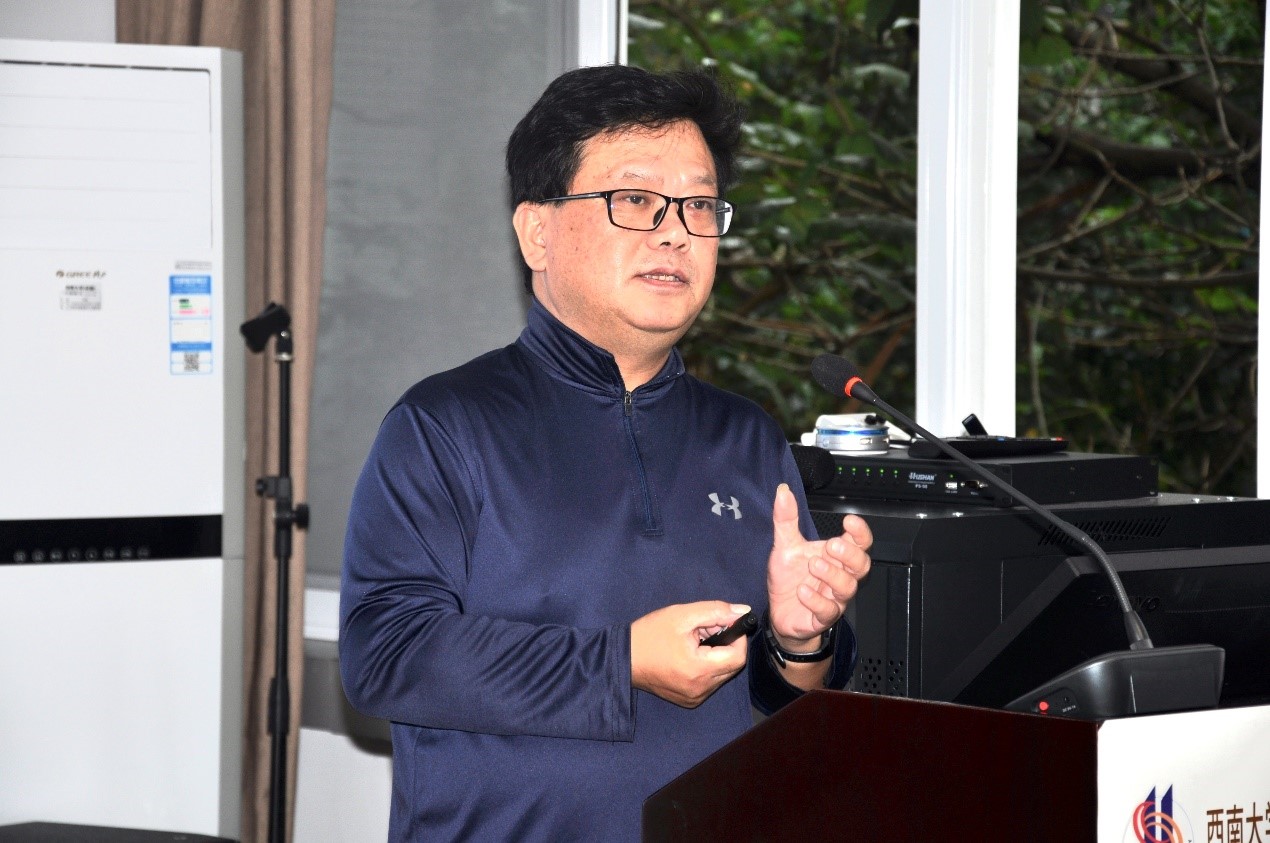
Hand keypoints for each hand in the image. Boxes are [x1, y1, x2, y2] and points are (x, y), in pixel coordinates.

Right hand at [630, 601, 751, 707]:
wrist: (623, 658)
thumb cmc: (651, 634)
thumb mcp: (682, 615)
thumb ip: (716, 611)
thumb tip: (744, 611)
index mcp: (699, 670)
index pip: (738, 657)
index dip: (737, 637)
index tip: (724, 623)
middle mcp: (701, 690)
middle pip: (732, 666)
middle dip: (725, 645)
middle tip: (704, 630)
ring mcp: (695, 698)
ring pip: (722, 675)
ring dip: (716, 656)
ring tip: (694, 643)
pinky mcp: (689, 701)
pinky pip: (710, 683)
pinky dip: (706, 668)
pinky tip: (688, 656)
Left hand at [766, 483, 870, 648]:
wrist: (780, 613)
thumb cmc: (789, 580)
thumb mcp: (785, 546)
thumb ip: (786, 520)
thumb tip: (783, 491)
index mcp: (835, 557)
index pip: (859, 542)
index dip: (860, 532)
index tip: (849, 521)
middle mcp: (838, 576)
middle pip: (861, 565)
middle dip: (850, 554)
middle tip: (832, 545)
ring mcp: (833, 598)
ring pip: (848, 587)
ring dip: (833, 575)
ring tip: (813, 565)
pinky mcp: (821, 617)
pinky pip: (827, 611)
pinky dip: (816, 600)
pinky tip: (802, 591)